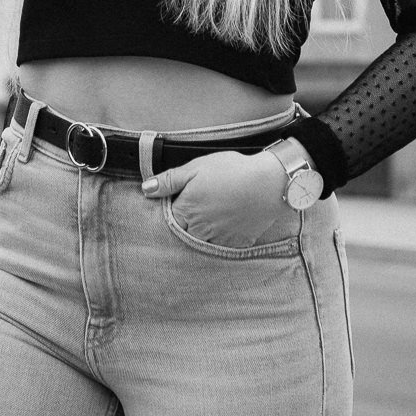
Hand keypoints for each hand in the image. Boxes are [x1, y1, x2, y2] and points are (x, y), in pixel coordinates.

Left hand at [141, 149, 291, 247]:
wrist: (270, 183)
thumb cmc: (232, 172)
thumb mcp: (195, 168)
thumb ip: (168, 180)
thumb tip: (146, 189)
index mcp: (186, 213)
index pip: (167, 220)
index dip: (170, 211)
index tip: (176, 202)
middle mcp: (199, 232)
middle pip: (183, 235)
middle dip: (184, 225)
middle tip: (197, 207)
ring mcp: (218, 241)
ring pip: (201, 243)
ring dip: (201, 234)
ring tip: (212, 215)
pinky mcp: (237, 244)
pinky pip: (222, 247)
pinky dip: (221, 238)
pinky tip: (227, 223)